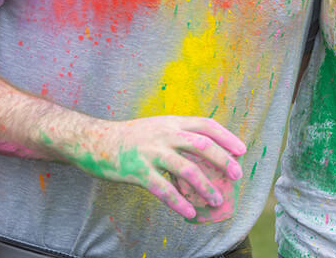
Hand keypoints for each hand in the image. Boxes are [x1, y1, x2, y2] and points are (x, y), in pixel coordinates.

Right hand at [63, 116, 245, 219]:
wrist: (93, 140)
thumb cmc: (129, 137)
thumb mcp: (157, 127)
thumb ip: (178, 135)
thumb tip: (205, 151)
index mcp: (172, 122)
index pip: (206, 125)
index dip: (227, 137)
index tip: (242, 150)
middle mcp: (164, 134)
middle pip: (203, 146)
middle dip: (224, 161)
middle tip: (236, 176)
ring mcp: (151, 152)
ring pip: (186, 170)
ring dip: (205, 187)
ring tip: (216, 200)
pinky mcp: (137, 171)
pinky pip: (163, 189)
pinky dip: (179, 202)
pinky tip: (189, 212)